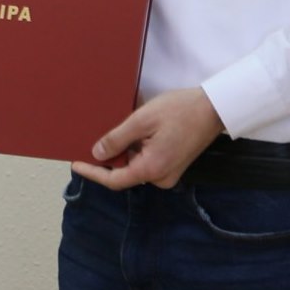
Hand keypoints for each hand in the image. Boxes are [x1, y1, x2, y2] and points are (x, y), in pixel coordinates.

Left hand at [69, 87, 223, 190]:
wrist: (213, 108)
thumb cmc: (179, 111)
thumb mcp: (142, 120)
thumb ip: (117, 139)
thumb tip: (97, 154)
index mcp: (152, 169)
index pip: (114, 180)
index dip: (93, 173)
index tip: (76, 164)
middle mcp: (161, 178)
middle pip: (125, 172)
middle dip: (110, 157)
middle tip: (93, 138)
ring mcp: (169, 173)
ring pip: (136, 166)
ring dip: (124, 151)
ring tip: (116, 129)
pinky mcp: (173, 166)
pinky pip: (147, 162)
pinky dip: (136, 149)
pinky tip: (134, 132)